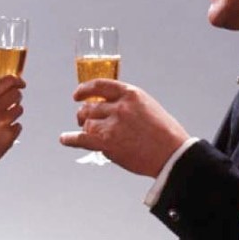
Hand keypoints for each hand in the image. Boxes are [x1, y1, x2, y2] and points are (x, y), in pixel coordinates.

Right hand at [0, 75, 24, 208]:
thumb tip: (0, 88)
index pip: (7, 81)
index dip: (17, 81)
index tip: (21, 83)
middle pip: (17, 94)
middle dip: (16, 99)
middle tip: (11, 105)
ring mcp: (3, 121)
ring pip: (19, 110)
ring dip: (14, 115)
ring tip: (0, 124)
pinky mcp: (10, 135)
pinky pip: (18, 126)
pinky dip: (12, 130)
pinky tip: (0, 136)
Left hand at [59, 79, 188, 176]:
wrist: (173, 154)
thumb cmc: (165, 133)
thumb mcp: (148, 107)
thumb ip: (127, 105)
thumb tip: (108, 109)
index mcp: (131, 93)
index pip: (100, 85)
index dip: (85, 89)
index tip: (78, 94)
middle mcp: (120, 106)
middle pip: (90, 107)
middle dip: (84, 114)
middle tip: (83, 120)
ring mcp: (113, 124)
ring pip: (87, 123)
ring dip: (84, 128)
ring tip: (84, 132)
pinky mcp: (108, 143)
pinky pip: (82, 138)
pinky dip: (71, 139)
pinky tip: (65, 139)